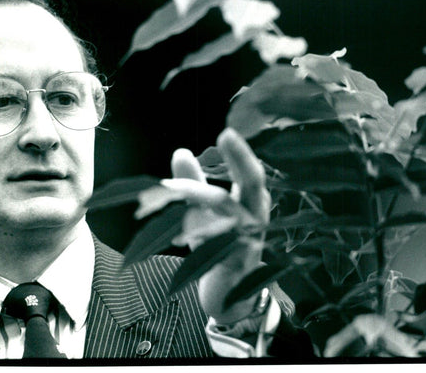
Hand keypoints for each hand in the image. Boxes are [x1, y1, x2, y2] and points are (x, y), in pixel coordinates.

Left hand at [169, 127, 270, 323]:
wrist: (228, 295)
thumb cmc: (219, 246)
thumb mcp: (204, 213)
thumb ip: (194, 184)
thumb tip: (181, 152)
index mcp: (250, 203)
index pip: (250, 173)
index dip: (241, 153)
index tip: (228, 131)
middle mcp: (255, 219)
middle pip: (253, 186)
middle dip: (241, 160)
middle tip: (227, 135)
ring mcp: (249, 241)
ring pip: (227, 211)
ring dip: (199, 196)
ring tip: (170, 187)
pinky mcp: (236, 264)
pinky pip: (217, 244)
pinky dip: (197, 234)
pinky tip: (179, 229)